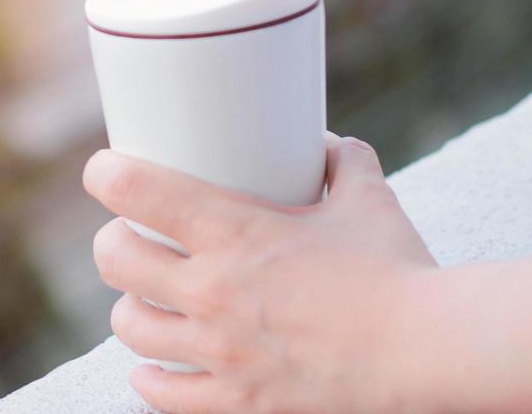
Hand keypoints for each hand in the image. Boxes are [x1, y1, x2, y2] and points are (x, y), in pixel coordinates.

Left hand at [83, 135, 437, 413]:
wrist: (427, 352)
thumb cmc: (398, 269)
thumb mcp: (368, 198)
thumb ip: (342, 162)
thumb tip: (327, 144)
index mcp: (234, 231)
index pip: (137, 192)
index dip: (107, 174)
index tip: (104, 170)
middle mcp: (212, 292)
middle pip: (114, 261)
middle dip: (112, 244)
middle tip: (127, 237)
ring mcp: (219, 352)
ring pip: (131, 327)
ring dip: (130, 308)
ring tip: (143, 300)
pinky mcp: (237, 401)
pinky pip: (164, 395)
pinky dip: (149, 380)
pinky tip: (150, 369)